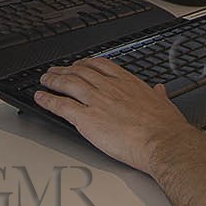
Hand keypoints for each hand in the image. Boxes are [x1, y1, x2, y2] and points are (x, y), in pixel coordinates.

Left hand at [34, 57, 198, 173]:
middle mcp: (109, 88)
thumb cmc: (165, 128)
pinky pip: (61, 105)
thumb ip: (159, 95)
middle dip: (66, 70)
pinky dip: (48, 100)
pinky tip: (40, 98)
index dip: (86, 63)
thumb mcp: (164, 104)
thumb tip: (160, 91)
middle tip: (56, 70)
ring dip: (53, 80)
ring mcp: (97, 101)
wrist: (162, 142)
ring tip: (44, 79)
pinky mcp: (86, 119)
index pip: (101, 66)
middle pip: (80, 72)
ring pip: (68, 84)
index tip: (80, 64)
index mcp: (127, 83)